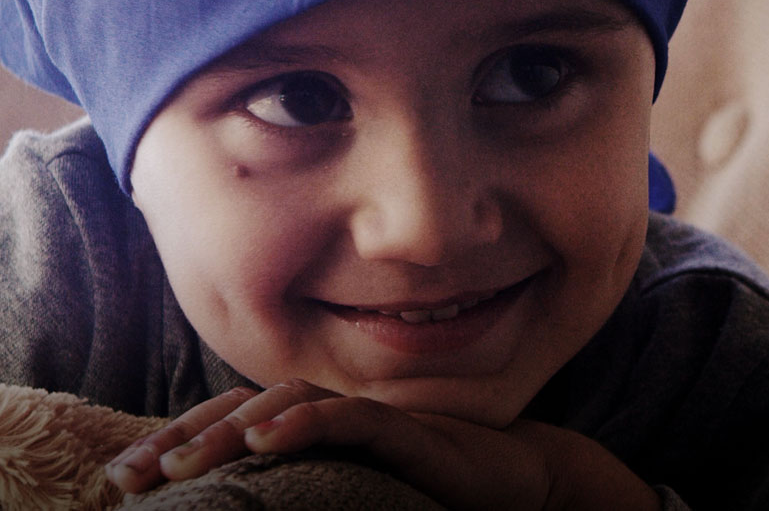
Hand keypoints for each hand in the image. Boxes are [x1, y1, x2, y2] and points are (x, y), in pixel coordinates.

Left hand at [105, 380, 658, 509]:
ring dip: (230, 429)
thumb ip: (304, 483)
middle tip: (129, 474)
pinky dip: (305, 424)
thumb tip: (239, 501)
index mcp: (314, 426)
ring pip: (287, 403)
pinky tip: (264, 442)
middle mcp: (333, 411)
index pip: (232, 420)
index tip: (123, 477)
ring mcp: (367, 414)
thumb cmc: (427, 486)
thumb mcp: (350, 491)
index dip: (177, 440)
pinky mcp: (403, 427)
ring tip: (182, 463)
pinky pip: (348, 418)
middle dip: (184, 435)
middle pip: (245, 406)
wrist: (509, 477)